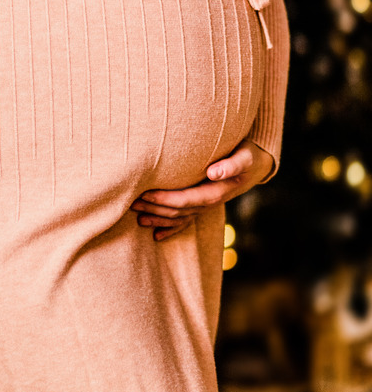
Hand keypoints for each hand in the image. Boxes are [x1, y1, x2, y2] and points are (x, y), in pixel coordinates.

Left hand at [130, 140, 274, 240]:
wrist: (258, 164)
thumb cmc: (249, 155)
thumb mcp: (245, 156)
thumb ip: (233, 164)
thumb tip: (214, 173)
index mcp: (219, 191)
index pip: (189, 199)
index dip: (167, 199)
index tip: (146, 195)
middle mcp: (212, 201)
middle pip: (181, 210)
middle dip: (156, 209)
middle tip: (132, 204)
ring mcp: (207, 205)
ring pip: (181, 217)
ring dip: (160, 220)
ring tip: (138, 219)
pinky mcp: (204, 204)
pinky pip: (187, 221)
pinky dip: (172, 229)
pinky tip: (157, 236)